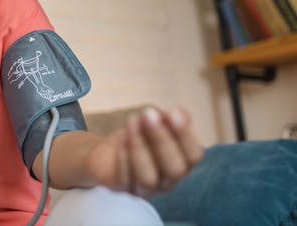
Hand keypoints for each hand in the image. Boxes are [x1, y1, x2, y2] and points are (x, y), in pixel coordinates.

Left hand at [86, 107, 203, 197]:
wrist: (108, 153)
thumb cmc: (138, 136)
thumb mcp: (154, 123)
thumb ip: (169, 119)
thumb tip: (179, 113)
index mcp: (182, 163)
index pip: (194, 156)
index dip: (185, 135)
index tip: (174, 112)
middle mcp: (168, 181)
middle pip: (174, 169)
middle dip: (162, 140)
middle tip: (149, 114)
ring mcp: (145, 189)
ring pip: (148, 178)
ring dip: (140, 147)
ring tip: (132, 121)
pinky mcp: (122, 189)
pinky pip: (124, 179)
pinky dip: (123, 157)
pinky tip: (120, 138)